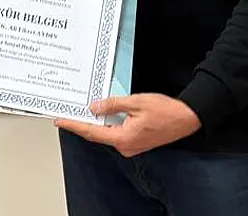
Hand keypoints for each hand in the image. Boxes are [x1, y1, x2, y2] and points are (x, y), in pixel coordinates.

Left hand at [54, 94, 200, 157]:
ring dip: (96, 123)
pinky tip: (102, 114)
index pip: (91, 132)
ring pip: (107, 133)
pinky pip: (116, 133)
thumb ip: (113, 105)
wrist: (187, 117)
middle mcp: (125, 146)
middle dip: (82, 123)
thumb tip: (94, 107)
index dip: (74, 125)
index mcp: (123, 138)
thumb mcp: (136, 102)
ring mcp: (131, 146)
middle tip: (67, 113)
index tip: (60, 121)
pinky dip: (108, 124)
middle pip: (97, 134)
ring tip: (82, 111)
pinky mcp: (136, 142)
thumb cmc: (166, 111)